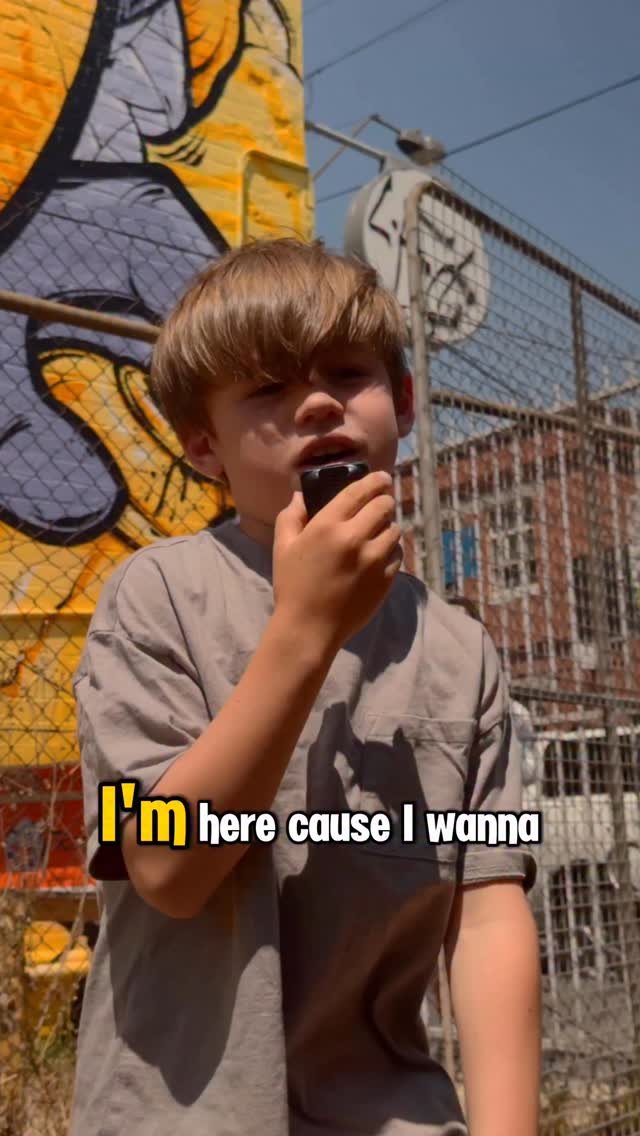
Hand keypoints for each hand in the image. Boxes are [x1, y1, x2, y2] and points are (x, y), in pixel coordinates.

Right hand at [272, 470, 402, 649]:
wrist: (309, 628)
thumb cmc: (292, 586)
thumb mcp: (283, 548)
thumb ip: (291, 516)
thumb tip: (300, 495)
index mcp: (328, 525)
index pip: (360, 491)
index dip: (375, 480)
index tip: (382, 478)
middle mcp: (354, 538)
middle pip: (384, 506)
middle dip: (384, 501)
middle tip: (380, 505)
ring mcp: (374, 560)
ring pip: (395, 530)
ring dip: (388, 527)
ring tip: (378, 533)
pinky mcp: (386, 579)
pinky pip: (398, 555)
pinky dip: (391, 551)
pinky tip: (379, 556)